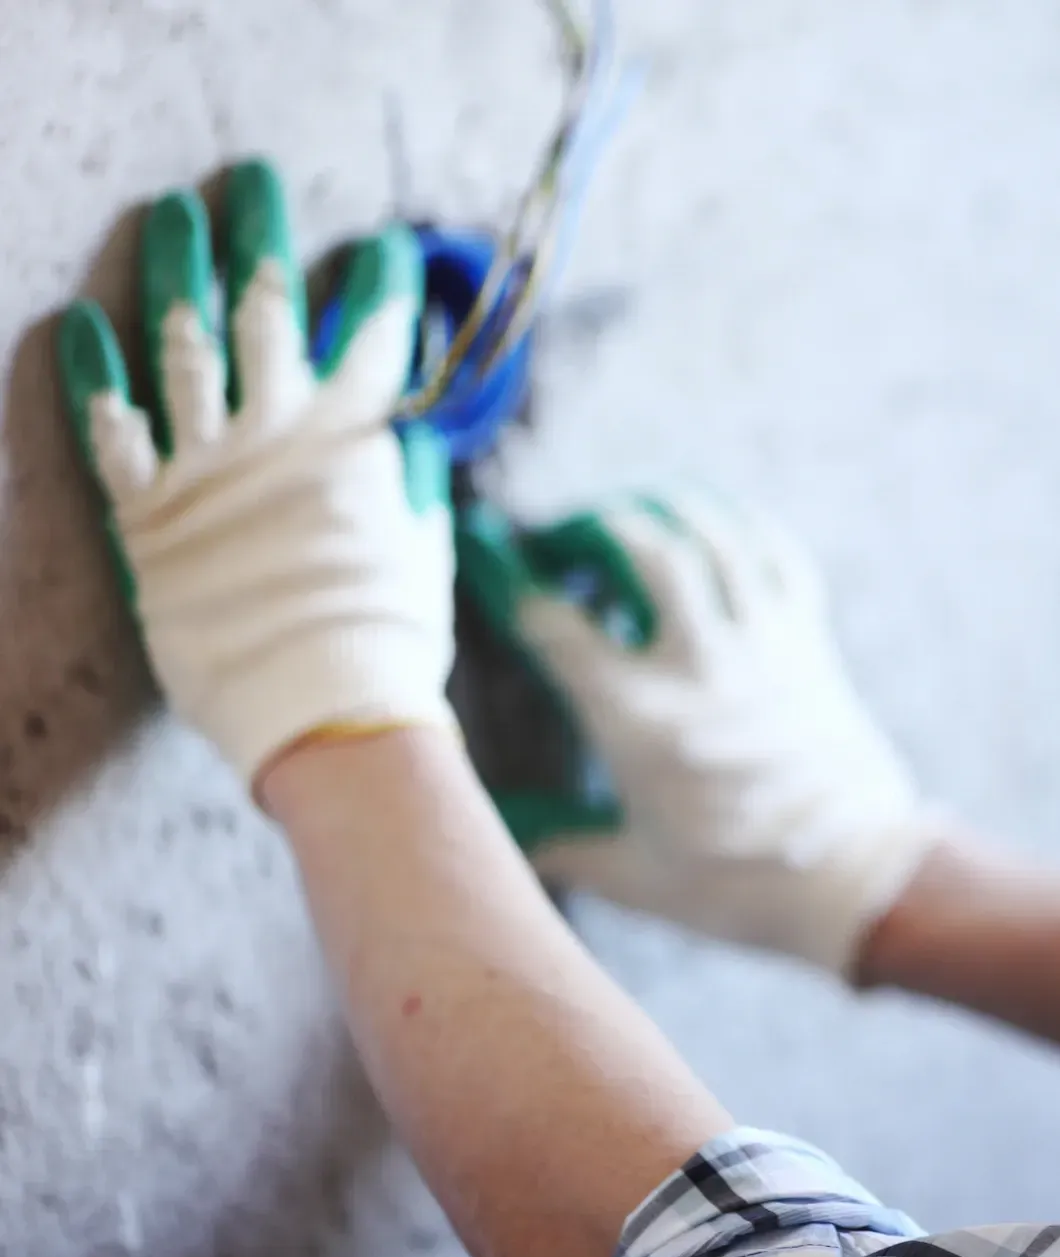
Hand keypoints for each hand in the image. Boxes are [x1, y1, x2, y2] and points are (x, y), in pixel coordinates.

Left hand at [57, 158, 454, 784]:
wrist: (329, 714)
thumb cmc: (389, 638)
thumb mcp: (422, 546)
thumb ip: (410, 477)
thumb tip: (411, 435)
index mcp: (358, 438)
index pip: (373, 328)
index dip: (376, 276)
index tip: (378, 245)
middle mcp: (280, 435)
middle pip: (267, 305)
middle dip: (260, 231)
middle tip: (252, 178)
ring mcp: (209, 470)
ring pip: (184, 343)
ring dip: (173, 269)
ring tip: (168, 214)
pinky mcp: (150, 517)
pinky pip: (112, 431)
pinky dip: (93, 377)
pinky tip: (76, 326)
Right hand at [478, 488, 945, 976]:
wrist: (858, 881)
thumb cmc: (739, 887)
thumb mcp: (633, 874)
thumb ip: (559, 844)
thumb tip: (501, 834)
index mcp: (640, 721)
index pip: (557, 626)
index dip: (516, 586)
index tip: (500, 572)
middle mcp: (700, 666)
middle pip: (644, 548)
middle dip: (594, 525)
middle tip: (568, 536)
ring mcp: (763, 644)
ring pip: (713, 535)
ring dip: (666, 508)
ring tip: (633, 512)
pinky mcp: (808, 640)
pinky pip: (775, 554)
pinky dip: (741, 527)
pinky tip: (713, 527)